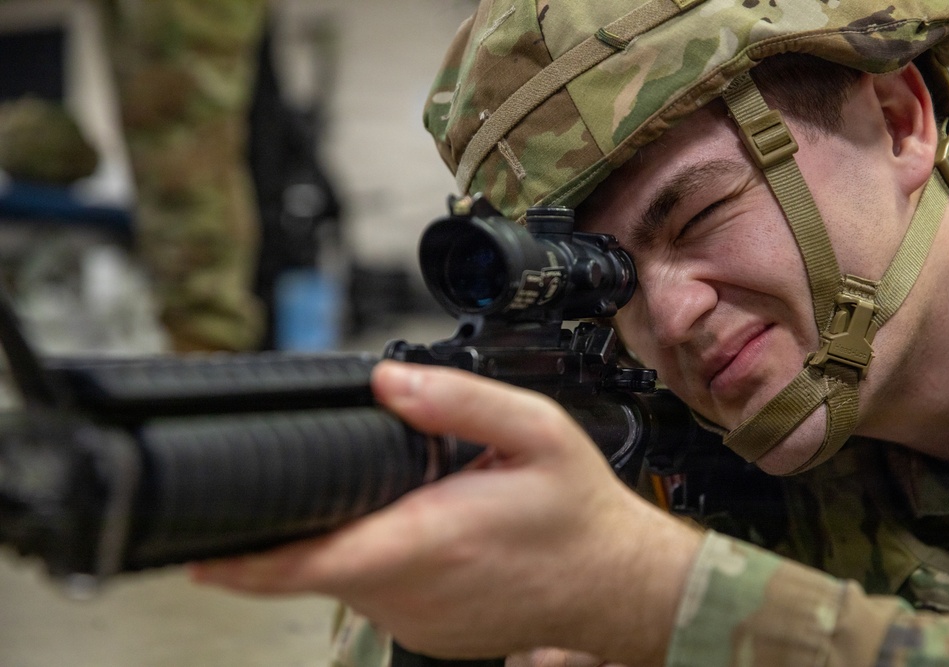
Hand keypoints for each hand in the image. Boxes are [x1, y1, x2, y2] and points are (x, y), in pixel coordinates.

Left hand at [191, 360, 703, 664]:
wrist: (616, 584)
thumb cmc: (577, 511)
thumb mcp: (535, 429)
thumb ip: (457, 399)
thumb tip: (387, 380)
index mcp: (429, 538)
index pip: (312, 560)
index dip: (246, 560)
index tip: (200, 552)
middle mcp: (413, 591)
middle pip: (319, 561)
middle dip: (309, 519)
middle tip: (341, 474)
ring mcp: (416, 622)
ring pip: (344, 578)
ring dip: (349, 537)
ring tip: (406, 498)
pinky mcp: (423, 636)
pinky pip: (373, 595)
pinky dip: (375, 561)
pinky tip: (419, 531)